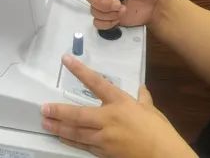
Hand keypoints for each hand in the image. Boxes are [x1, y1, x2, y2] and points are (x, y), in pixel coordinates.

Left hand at [42, 56, 195, 157]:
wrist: (165, 156)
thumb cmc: (160, 132)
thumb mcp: (152, 111)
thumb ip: (143, 99)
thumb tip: (141, 89)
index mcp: (120, 103)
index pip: (97, 82)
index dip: (80, 70)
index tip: (66, 60)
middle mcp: (109, 119)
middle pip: (78, 114)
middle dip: (59, 111)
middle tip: (44, 108)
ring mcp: (105, 138)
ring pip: (76, 132)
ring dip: (59, 127)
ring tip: (46, 123)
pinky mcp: (104, 153)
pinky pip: (84, 146)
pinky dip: (71, 141)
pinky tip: (62, 137)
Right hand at [84, 0, 160, 30]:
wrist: (154, 3)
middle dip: (104, 2)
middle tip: (119, 5)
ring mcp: (102, 2)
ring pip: (93, 9)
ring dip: (109, 13)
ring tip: (123, 10)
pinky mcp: (105, 16)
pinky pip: (97, 22)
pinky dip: (107, 23)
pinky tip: (118, 19)